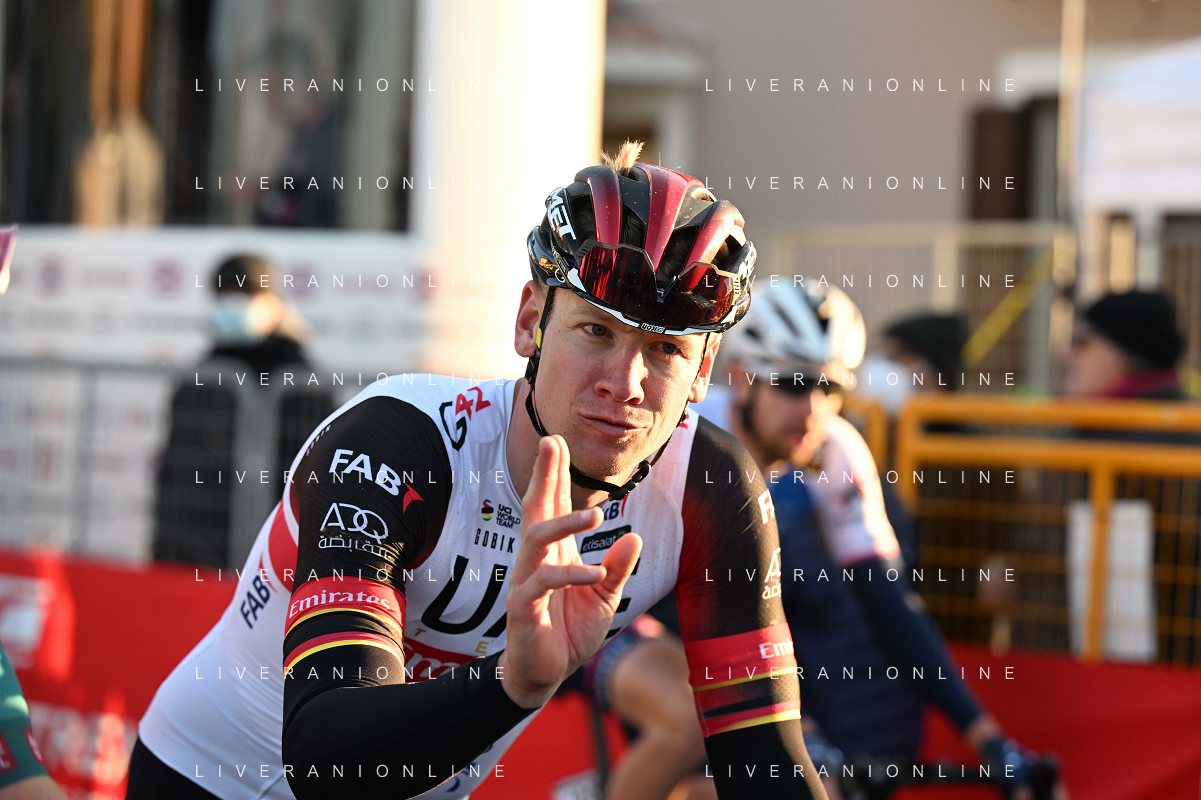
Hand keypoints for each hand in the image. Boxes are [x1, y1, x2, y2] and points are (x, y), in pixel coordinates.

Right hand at [500, 435, 642, 707]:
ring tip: (594, 515)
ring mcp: (526, 581)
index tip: (555, 441)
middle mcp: (536, 560)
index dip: (553, 474)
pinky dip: (570, 576)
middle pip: (535, 507)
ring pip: (536, 538)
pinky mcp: (522, 607)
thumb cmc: (569, 632)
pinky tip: (594, 575)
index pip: (552, 506)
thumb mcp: (604, 598)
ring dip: (564, 523)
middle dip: (543, 474)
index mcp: (554, 553)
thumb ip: (617, 569)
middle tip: (550, 441)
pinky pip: (543, 582)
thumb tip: (634, 537)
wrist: (546, 674)